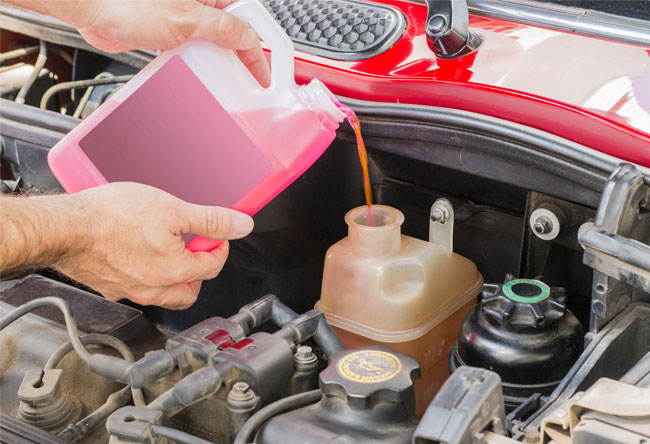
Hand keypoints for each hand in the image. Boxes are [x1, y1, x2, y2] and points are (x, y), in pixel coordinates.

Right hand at [55, 182, 253, 309]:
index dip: (219, 245)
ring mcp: (130, 291)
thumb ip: (212, 220)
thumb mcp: (174, 209)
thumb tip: (240, 225)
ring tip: (171, 251)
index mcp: (176, 272)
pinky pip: (138, 289)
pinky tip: (141, 254)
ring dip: (176, 277)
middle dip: (201, 270)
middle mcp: (155, 289)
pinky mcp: (110, 287)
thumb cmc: (113, 217)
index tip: (215, 234)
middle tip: (195, 248)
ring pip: (165, 294)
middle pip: (191, 290)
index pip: (213, 265)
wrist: (66, 227)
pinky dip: (148, 276)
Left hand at [67, 0, 270, 86]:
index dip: (259, 50)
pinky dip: (195, 63)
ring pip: (213, 44)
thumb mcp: (187, 21)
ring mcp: (185, 17)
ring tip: (218, 78)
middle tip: (246, 80)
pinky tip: (193, 72)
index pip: (247, 22)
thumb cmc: (130, 4)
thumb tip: (249, 39)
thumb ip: (224, 29)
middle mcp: (200, 4)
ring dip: (216, 63)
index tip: (262, 74)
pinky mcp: (170, 31)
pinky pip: (192, 50)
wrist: (95, 10)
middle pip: (233, 33)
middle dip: (239, 57)